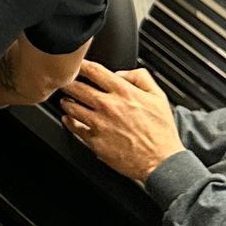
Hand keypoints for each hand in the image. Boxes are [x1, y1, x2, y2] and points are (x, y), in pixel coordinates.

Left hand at [59, 60, 183, 183]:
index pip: (94, 70)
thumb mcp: (158, 97)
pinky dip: (68, 121)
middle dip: (67, 82)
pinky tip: (68, 119)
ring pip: (71, 106)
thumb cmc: (161, 132)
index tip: (74, 63)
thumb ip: (140, 77)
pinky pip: (74, 127)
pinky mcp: (95, 141)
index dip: (80, 64)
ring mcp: (99, 123)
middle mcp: (108, 106)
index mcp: (123, 92)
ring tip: (66, 100)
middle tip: (64, 81)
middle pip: (76, 87)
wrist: (161, 161)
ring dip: (66, 101)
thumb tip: (121, 73)